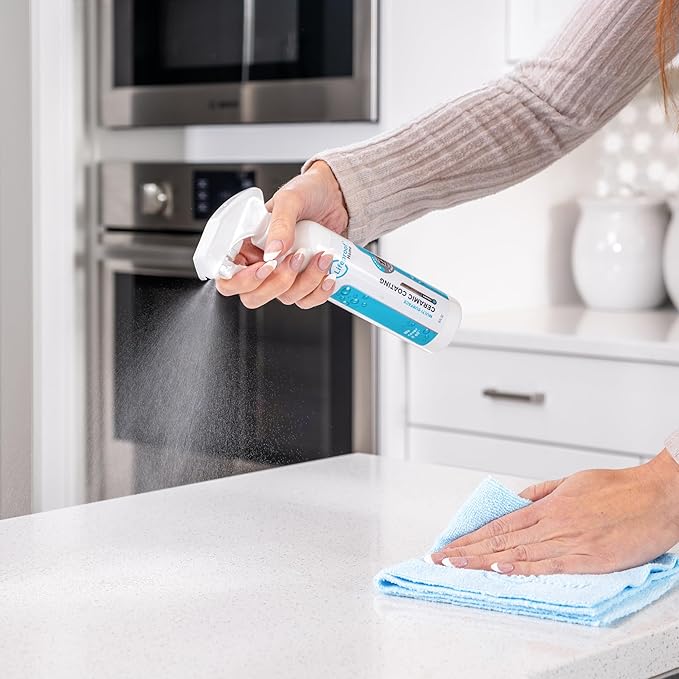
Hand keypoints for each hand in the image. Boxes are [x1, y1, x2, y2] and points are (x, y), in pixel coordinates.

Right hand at [215, 161, 347, 308]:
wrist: (338, 195)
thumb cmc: (308, 191)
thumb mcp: (290, 200)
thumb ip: (279, 224)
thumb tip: (273, 252)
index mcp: (246, 244)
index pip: (228, 275)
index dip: (242, 280)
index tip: (267, 266)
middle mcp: (261, 263)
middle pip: (253, 296)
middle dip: (278, 283)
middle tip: (298, 257)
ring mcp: (283, 275)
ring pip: (284, 298)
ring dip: (307, 282)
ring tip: (324, 256)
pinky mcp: (304, 281)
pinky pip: (306, 300)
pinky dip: (319, 292)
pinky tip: (329, 275)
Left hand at [430, 450, 678, 574]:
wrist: (657, 496)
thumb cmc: (617, 487)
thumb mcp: (571, 482)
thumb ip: (540, 494)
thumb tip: (515, 502)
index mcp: (548, 505)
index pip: (499, 523)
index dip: (471, 535)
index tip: (450, 543)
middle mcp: (553, 523)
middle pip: (501, 539)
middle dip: (467, 550)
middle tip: (440, 558)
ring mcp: (569, 541)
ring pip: (518, 553)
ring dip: (484, 561)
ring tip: (458, 567)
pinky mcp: (588, 558)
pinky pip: (549, 566)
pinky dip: (522, 569)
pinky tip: (500, 571)